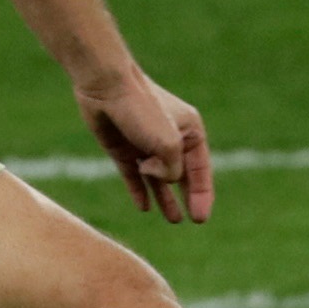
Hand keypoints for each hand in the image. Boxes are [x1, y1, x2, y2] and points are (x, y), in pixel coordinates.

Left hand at [75, 72, 212, 226]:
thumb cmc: (142, 110)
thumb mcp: (168, 144)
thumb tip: (162, 182)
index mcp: (189, 131)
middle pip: (182, 174)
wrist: (105, 87)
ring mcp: (144, 144)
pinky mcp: (122, 148)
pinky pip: (133, 175)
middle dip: (189, 197)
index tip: (200, 218)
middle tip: (195, 220)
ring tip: (173, 219)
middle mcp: (169, 138)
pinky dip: (140, 190)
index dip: (202, 194)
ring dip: (165, 198)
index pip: (200, 169)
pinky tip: (144, 207)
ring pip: (158, 178)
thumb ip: (172, 170)